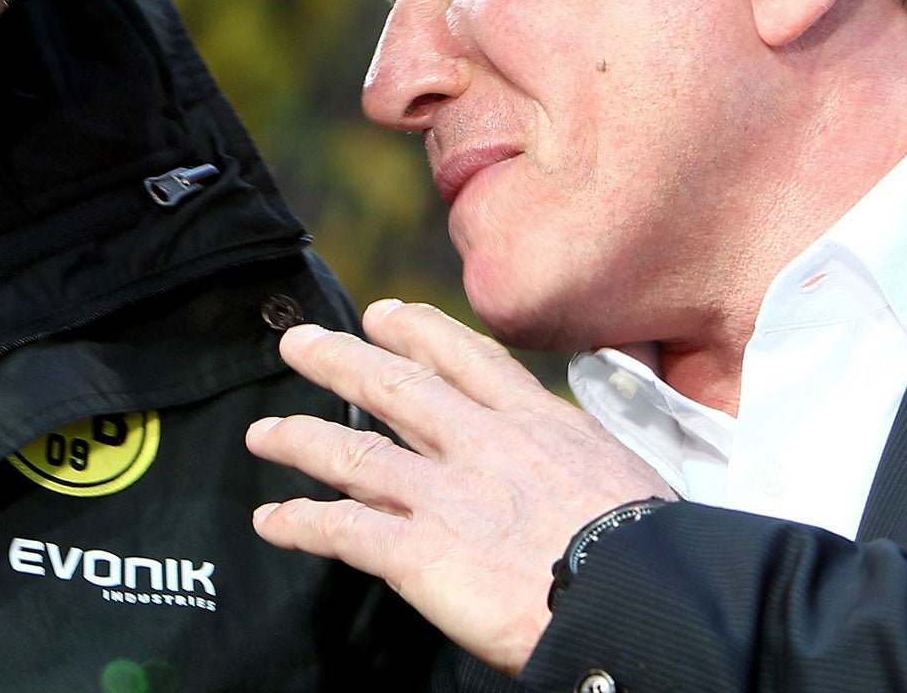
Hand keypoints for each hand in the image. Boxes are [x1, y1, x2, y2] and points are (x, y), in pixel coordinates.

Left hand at [247, 299, 671, 675]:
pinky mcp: (419, 550)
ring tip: (262, 434)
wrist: (633, 593)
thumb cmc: (644, 544)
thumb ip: (567, 453)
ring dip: (301, 439)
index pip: (465, 357)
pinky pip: (343, 531)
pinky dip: (300, 523)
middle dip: (341, 360)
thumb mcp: (615, 468)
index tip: (384, 313)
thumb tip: (554, 457)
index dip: (417, 332)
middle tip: (299, 344)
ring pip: (354, 453)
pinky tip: (271, 521)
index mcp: (534, 421)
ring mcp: (444, 494)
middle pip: (395, 387)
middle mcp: (480, 443)